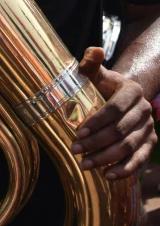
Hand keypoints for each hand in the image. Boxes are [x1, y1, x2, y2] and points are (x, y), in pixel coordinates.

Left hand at [71, 47, 156, 179]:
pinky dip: (125, 170)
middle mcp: (144, 109)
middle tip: (75, 150)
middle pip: (120, 130)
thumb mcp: (96, 72)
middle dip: (96, 142)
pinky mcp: (150, 143)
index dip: (96, 121)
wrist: (121, 97)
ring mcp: (149, 128)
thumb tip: (95, 50)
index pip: (114, 108)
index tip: (77, 131)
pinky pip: (139, 159)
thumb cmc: (103, 84)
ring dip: (106, 158)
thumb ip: (91, 61)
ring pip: (128, 147)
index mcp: (132, 90)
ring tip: (85, 164)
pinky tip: (107, 175)